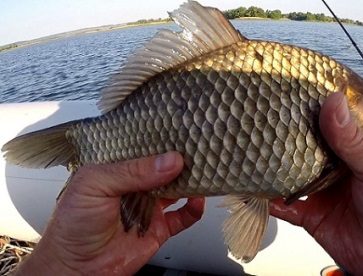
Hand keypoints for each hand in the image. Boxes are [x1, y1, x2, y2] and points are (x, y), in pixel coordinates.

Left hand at [15, 152, 204, 274]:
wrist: (75, 268)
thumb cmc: (72, 225)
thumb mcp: (96, 186)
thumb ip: (132, 172)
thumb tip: (168, 161)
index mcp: (117, 168)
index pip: (144, 148)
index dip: (162, 140)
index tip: (181, 131)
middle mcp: (135, 185)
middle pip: (164, 167)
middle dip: (181, 159)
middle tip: (198, 149)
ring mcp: (148, 206)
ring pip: (177, 189)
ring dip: (190, 181)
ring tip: (203, 171)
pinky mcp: (158, 228)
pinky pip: (183, 217)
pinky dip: (193, 209)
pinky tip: (197, 201)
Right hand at [270, 93, 362, 274]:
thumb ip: (352, 141)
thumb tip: (333, 104)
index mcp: (352, 150)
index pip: (326, 123)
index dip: (308, 109)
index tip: (286, 95)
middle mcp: (332, 167)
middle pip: (301, 147)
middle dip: (283, 137)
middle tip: (262, 122)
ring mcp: (318, 190)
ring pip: (288, 174)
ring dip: (272, 168)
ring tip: (254, 154)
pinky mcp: (308, 214)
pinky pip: (283, 205)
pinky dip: (270, 200)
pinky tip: (259, 192)